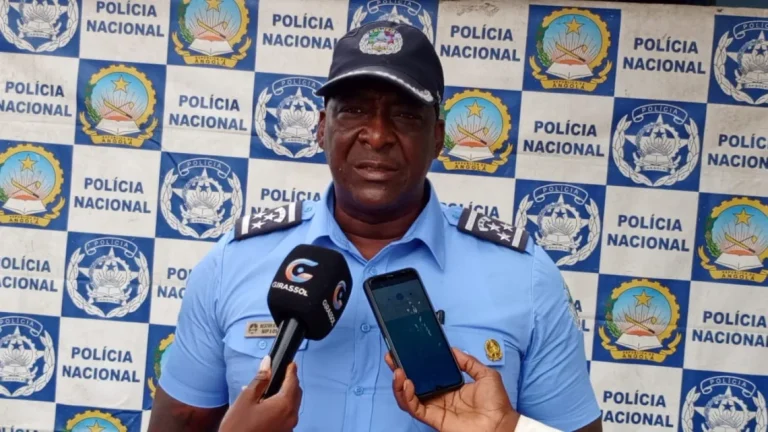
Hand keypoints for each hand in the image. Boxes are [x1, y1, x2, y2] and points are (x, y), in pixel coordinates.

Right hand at [219, 356, 302, 431]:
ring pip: (292, 405)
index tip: (290, 364)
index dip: (291, 370)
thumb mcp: (246, 399)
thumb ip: (260, 380)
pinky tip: (268, 405)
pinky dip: (282, 407)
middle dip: (290, 382)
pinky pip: (287, 416)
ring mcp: (289, 427)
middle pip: (296, 393)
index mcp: (284, 405)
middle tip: (281, 374)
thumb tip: (267, 363)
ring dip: (286, 395)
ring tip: (270, 390)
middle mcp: (291, 417)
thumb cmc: (238, 427)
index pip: (293, 381)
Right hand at [386, 348, 519, 431]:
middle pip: (413, 384)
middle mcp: (439, 397)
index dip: (415, 364)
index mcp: (449, 386)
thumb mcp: (485, 374)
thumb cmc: (496, 402)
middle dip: (400, 371)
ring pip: (409, 397)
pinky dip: (407, 396)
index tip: (406, 351)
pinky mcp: (434, 418)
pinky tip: (408, 383)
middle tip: (392, 358)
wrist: (501, 423)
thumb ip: (468, 361)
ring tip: (398, 371)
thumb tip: (452, 350)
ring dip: (400, 385)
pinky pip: (415, 408)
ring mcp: (435, 408)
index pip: (426, 374)